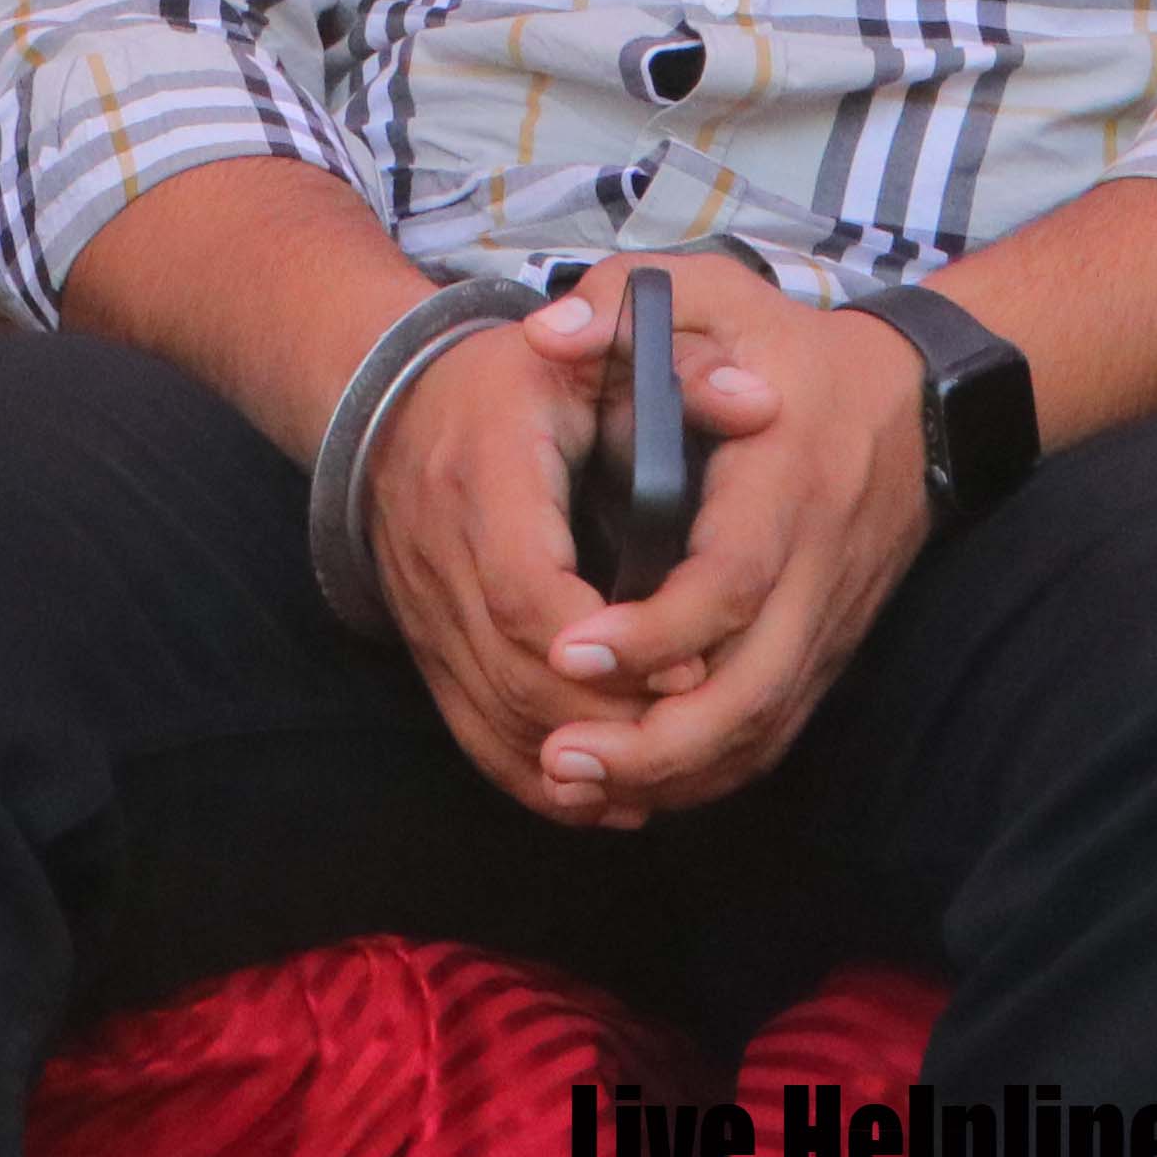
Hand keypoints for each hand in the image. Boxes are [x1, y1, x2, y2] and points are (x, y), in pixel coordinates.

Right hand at [360, 259, 791, 823]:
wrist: (394, 403)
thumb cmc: (519, 381)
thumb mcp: (595, 356)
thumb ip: (680, 375)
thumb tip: (761, 401)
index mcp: (483, 473)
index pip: (525, 587)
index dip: (607, 645)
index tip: (686, 670)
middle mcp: (440, 551)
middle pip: (513, 671)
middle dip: (605, 719)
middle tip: (691, 734)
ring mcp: (425, 609)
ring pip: (494, 716)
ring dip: (577, 762)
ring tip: (661, 779)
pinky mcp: (426, 648)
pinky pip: (472, 733)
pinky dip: (535, 778)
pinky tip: (601, 800)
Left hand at [526, 253, 925, 825]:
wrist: (918, 402)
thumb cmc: (791, 346)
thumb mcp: (711, 292)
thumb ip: (624, 300)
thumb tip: (546, 335)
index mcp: (785, 484)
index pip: (729, 581)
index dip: (654, 630)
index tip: (569, 649)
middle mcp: (816, 569)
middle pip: (750, 692)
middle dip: (654, 742)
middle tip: (559, 756)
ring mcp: (828, 622)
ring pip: (762, 730)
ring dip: (673, 773)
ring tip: (575, 782)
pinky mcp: (826, 652)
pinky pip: (772, 735)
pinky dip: (707, 771)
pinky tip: (634, 782)